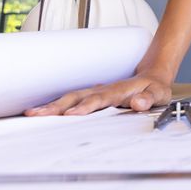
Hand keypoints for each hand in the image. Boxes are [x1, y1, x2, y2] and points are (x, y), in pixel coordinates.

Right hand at [24, 71, 172, 115]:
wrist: (153, 76)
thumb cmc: (154, 88)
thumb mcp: (159, 94)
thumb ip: (149, 99)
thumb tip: (138, 103)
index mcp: (119, 90)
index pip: (100, 99)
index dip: (86, 106)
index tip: (72, 115)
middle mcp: (104, 89)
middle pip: (78, 97)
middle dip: (58, 106)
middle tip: (38, 114)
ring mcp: (96, 91)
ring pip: (71, 96)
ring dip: (52, 105)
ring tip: (32, 113)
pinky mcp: (92, 95)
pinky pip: (72, 99)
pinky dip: (56, 105)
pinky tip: (40, 111)